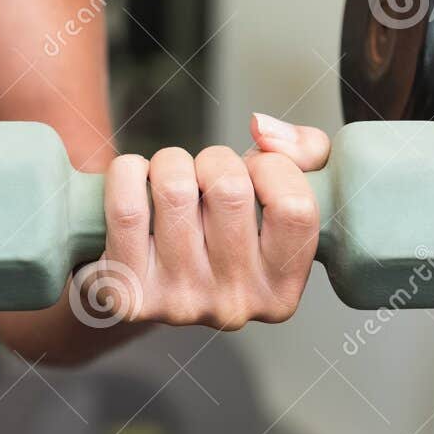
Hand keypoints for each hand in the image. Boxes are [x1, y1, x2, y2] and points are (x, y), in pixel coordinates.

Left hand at [82, 113, 329, 327]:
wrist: (146, 274)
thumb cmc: (224, 225)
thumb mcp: (283, 193)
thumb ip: (306, 152)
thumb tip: (262, 129)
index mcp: (281, 290)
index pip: (295, 208)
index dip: (272, 167)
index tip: (254, 171)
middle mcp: (235, 305)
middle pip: (230, 189)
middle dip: (214, 159)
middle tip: (205, 174)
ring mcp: (179, 302)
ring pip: (175, 188)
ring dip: (170, 163)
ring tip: (171, 179)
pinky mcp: (129, 292)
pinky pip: (127, 207)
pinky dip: (126, 172)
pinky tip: (134, 181)